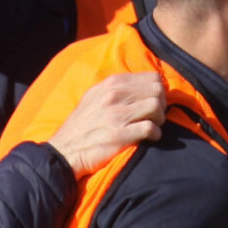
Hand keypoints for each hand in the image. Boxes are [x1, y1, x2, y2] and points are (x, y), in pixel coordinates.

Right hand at [50, 73, 166, 174]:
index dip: (158, 91)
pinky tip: (149, 138)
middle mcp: (114, 95)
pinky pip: (150, 129)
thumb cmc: (82, 125)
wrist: (65, 150)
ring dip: (159, 120)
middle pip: (157, 90)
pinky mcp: (120, 135)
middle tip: (155, 116)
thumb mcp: (94, 97)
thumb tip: (142, 85)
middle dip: (162, 104)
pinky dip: (155, 135)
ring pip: (156, 107)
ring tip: (152, 126)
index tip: (153, 102)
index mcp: (111, 83)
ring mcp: (117, 115)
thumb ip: (116, 88)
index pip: (152, 77)